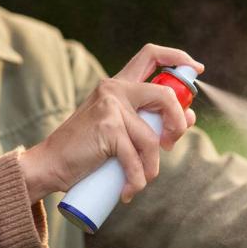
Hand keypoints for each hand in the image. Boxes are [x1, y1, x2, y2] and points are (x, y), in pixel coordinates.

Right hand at [19, 44, 203, 203]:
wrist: (50, 164)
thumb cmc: (86, 150)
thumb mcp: (120, 129)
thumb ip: (148, 121)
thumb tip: (188, 117)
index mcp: (118, 85)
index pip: (151, 55)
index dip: (178, 58)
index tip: (196, 69)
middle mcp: (114, 89)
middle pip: (165, 95)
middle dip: (177, 122)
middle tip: (171, 143)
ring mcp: (111, 107)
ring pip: (152, 138)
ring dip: (152, 167)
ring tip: (141, 180)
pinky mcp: (108, 129)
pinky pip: (137, 158)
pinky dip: (137, 180)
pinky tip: (129, 191)